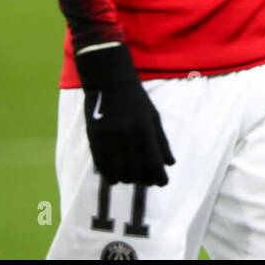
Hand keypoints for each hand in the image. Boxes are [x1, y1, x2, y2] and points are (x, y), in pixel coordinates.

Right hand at [76, 44, 174, 185]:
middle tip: (149, 182)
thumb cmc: (136, 99)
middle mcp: (126, 136)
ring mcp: (108, 138)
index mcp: (144, 129)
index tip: (163, 183)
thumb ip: (162, 141)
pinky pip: (101, 165)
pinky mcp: (94, 139)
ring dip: (127, 179)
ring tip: (133, 179)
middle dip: (145, 179)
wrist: (109, 81)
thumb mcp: (153, 116)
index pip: (153, 162)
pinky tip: (116, 177)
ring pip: (118, 171)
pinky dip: (109, 175)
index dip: (159, 176)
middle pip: (136, 169)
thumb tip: (170, 164)